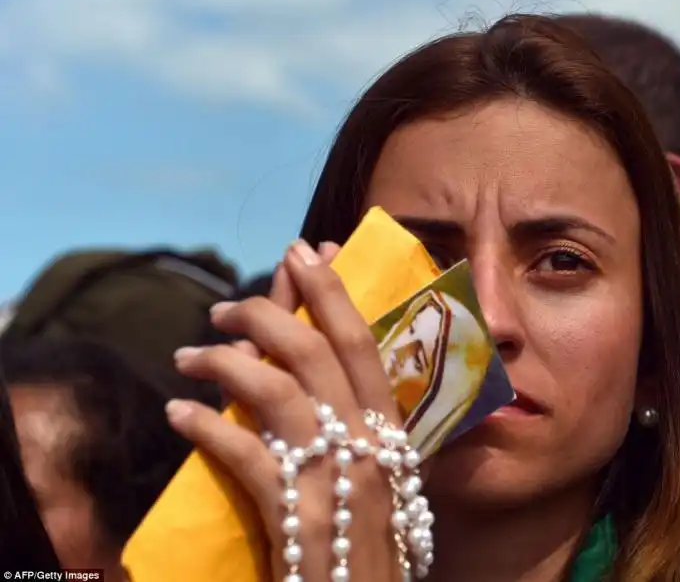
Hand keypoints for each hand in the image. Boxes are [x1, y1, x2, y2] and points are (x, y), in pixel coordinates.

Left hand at [166, 239, 409, 581]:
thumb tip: (315, 379)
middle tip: (223, 306)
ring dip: (224, 362)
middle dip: (265, 312)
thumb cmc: (373, 543)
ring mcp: (330, 473)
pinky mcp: (292, 510)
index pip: (362, 342)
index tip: (303, 250)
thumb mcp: (380, 475)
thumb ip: (357, 426)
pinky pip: (243, 452)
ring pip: (274, 390)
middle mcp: (364, 441)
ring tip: (188, 357)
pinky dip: (205, 426)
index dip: (330, 291)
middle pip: (312, 352)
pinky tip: (178, 413)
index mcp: (388, 429)